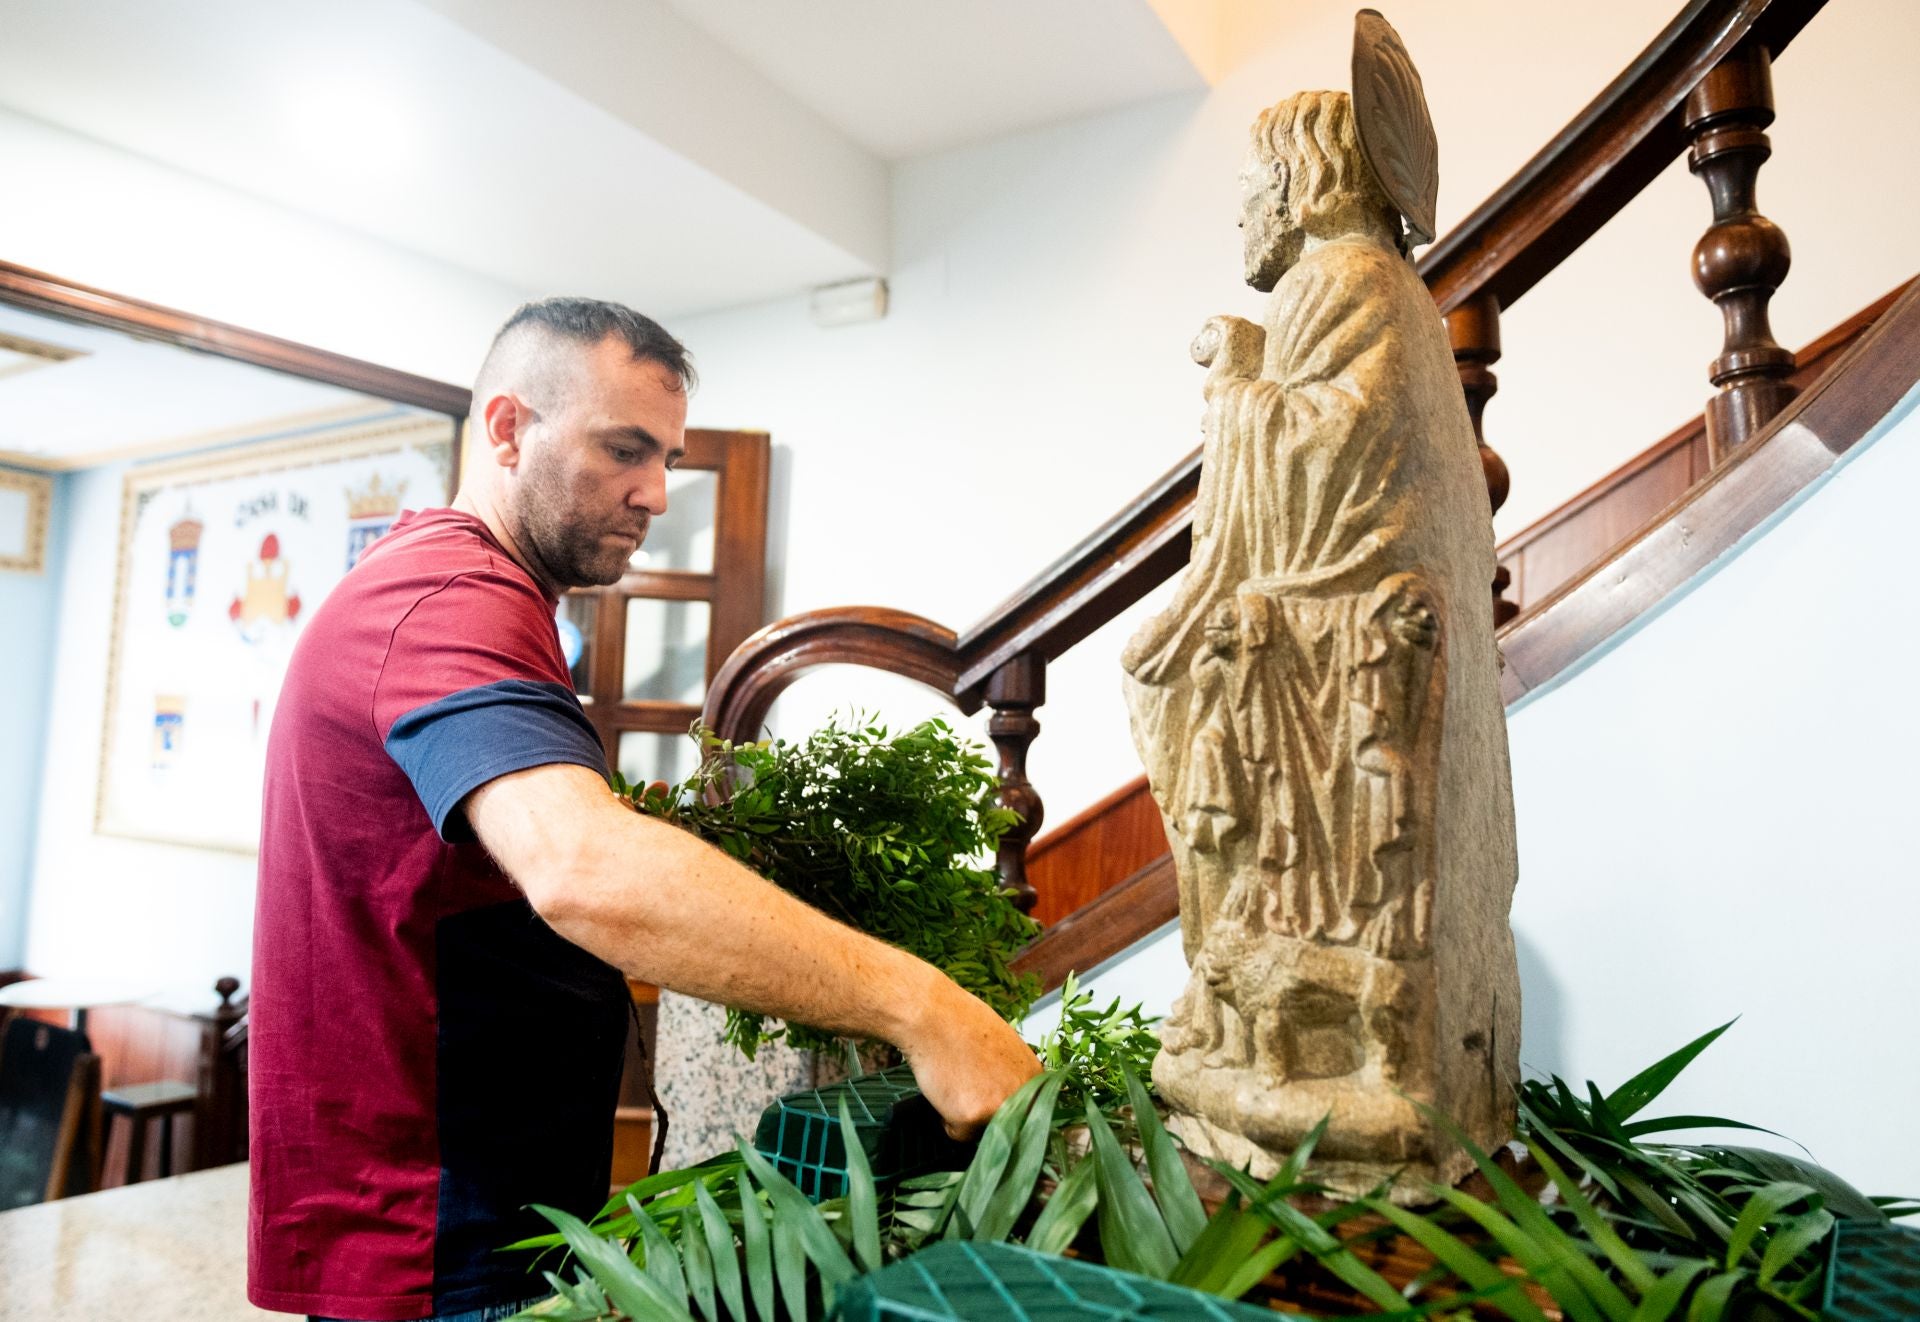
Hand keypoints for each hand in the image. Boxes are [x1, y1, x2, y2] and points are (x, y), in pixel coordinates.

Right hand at [898, 978, 1040, 1139]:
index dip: (1003, 1110)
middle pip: (1006, 1126)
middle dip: (986, 1116)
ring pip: (982, 1132)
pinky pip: (958, 1134)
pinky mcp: (972, 1116)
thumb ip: (1011, 1075)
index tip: (990, 1102)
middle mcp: (1023, 1094)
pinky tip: (944, 1089)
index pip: (1026, 1113)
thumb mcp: (1003, 1047)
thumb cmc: (961, 1023)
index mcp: (1034, 1076)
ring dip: (967, 1118)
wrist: (932, 1016)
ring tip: (955, 1083)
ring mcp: (999, 1106)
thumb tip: (1007, 1096)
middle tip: (967, 1089)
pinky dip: (947, 1120)